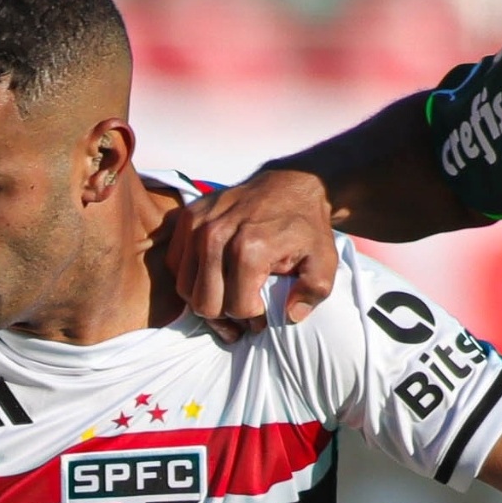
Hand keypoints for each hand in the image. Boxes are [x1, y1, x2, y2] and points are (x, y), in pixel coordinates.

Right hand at [166, 166, 341, 329]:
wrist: (291, 183)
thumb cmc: (306, 227)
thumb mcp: (325, 261)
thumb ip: (313, 291)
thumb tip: (290, 316)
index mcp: (249, 247)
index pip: (236, 308)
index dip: (253, 319)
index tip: (264, 313)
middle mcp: (216, 235)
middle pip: (205, 304)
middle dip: (227, 316)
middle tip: (244, 312)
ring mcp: (198, 224)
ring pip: (186, 289)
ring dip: (207, 300)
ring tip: (227, 298)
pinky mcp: (188, 217)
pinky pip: (176, 266)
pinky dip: (192, 278)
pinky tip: (214, 278)